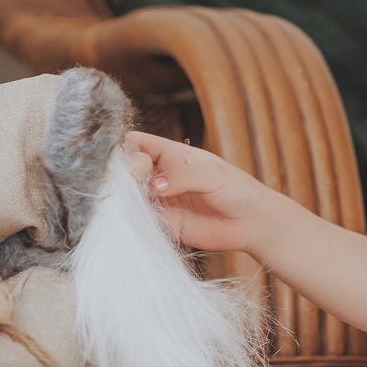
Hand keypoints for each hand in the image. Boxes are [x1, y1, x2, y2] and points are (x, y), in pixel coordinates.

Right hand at [124, 131, 262, 251]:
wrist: (252, 223)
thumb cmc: (236, 190)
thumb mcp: (212, 175)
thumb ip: (183, 177)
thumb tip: (155, 186)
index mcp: (170, 154)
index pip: (136, 143)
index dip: (121, 146)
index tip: (115, 157)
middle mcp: (160, 176)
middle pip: (127, 170)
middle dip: (118, 174)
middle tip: (123, 183)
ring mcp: (160, 200)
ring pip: (130, 195)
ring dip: (122, 198)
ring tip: (124, 200)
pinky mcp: (164, 224)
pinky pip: (142, 219)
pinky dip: (133, 219)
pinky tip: (131, 218)